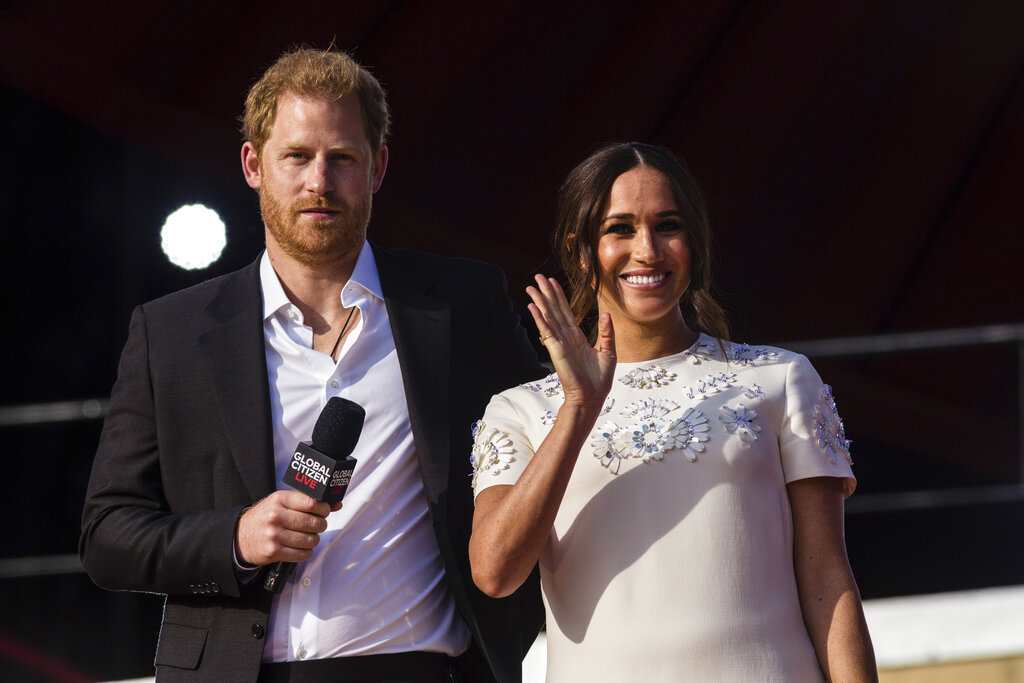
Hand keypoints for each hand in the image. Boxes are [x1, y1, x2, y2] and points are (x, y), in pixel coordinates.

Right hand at [235, 490, 337, 566]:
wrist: (239, 537)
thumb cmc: (264, 517)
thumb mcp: (281, 502)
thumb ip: (308, 501)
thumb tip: (337, 503)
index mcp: (279, 499)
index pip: (312, 502)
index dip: (324, 508)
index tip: (324, 511)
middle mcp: (276, 516)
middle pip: (314, 522)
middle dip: (320, 525)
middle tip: (316, 525)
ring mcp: (274, 535)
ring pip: (311, 539)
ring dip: (314, 539)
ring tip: (307, 536)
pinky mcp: (274, 552)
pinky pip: (302, 554)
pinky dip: (306, 552)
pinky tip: (300, 547)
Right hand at [527, 274, 615, 408]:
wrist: (592, 397)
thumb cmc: (600, 380)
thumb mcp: (609, 352)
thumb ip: (607, 333)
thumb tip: (606, 314)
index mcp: (577, 337)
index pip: (566, 312)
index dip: (559, 296)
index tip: (553, 282)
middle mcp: (566, 337)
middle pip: (554, 310)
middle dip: (546, 293)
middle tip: (537, 277)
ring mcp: (560, 343)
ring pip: (548, 317)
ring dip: (540, 301)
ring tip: (531, 287)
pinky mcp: (556, 350)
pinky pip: (547, 330)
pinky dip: (540, 318)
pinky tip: (533, 306)